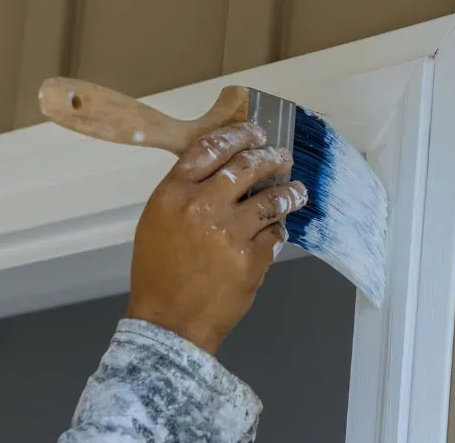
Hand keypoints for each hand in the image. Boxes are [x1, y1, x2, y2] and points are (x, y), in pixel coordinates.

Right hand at [126, 122, 308, 353]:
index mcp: (173, 194)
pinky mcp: (252, 258)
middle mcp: (202, 206)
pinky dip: (278, 230)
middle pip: (247, 166)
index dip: (238, 135)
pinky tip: (278, 230)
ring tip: (296, 190)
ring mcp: (230, 232)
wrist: (169, 322)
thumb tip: (224, 169)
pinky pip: (275, 234)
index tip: (254, 132)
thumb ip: (186, 192)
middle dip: (271, 156)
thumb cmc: (159, 274)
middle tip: (282, 156)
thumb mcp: (157, 221)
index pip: (211, 148)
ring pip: (271, 198)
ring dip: (289, 191)